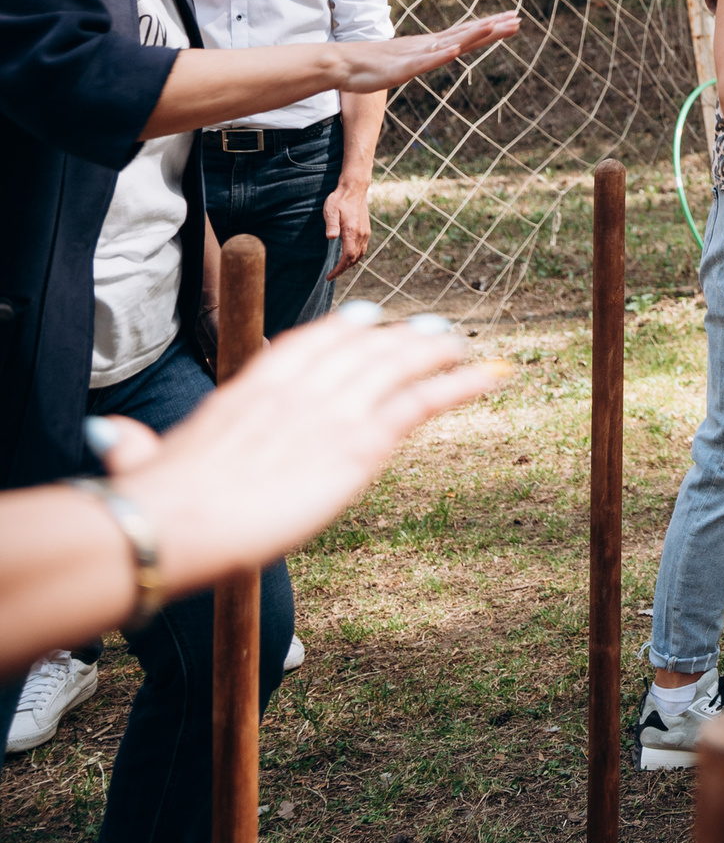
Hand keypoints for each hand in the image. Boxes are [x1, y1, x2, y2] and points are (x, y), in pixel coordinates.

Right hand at [94, 304, 508, 590]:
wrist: (176, 521)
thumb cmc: (154, 504)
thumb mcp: (146, 463)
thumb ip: (140, 448)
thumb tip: (114, 439)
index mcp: (248, 388)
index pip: (306, 345)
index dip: (342, 331)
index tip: (367, 321)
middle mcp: (296, 389)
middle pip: (359, 350)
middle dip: (396, 340)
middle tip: (429, 333)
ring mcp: (331, 411)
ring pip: (396, 367)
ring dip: (433, 353)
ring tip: (462, 346)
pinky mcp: (358, 442)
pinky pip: (421, 401)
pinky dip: (461, 383)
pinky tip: (490, 374)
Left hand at [323, 177, 370, 277]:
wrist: (355, 189)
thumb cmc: (339, 200)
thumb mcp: (331, 210)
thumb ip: (331, 224)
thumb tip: (330, 238)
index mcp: (352, 231)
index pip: (348, 257)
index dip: (339, 269)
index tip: (330, 276)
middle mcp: (361, 234)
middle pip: (355, 259)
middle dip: (343, 269)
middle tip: (332, 276)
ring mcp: (365, 233)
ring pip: (360, 255)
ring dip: (350, 264)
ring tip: (339, 269)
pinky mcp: (366, 230)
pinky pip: (363, 248)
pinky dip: (356, 257)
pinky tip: (348, 257)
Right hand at [335, 13, 519, 94]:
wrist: (341, 65)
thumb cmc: (372, 64)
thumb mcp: (408, 61)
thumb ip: (425, 57)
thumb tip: (444, 53)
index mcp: (429, 45)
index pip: (465, 34)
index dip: (490, 27)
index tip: (512, 19)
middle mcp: (426, 46)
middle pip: (464, 35)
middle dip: (492, 28)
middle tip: (518, 19)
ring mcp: (414, 55)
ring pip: (448, 44)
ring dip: (471, 35)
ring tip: (494, 27)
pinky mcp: (400, 68)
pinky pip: (422, 63)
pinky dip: (439, 56)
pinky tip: (454, 51)